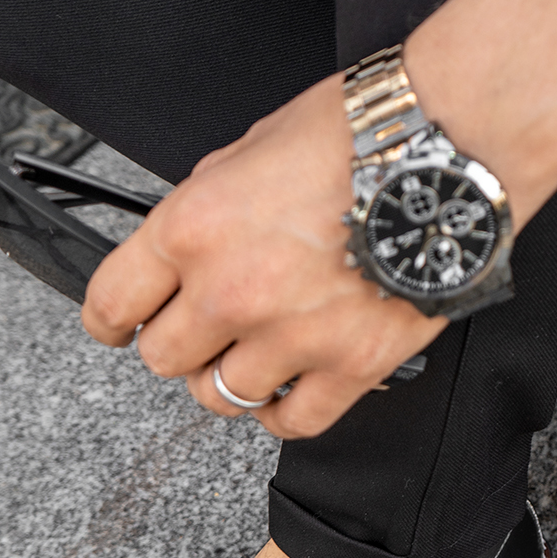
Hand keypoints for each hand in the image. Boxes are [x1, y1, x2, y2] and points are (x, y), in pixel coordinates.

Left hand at [80, 73, 447, 438]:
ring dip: (230, 380)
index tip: (121, 327)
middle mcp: (232, 291)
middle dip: (179, 345)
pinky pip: (294, 422)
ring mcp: (292, 335)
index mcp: (194, 228)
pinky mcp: (352, 365)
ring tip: (255, 356)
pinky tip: (290, 389)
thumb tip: (187, 251)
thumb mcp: (249, 150)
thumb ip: (205, 211)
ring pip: (222, 397)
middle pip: (164, 359)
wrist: (445, 150)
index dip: (111, 322)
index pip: (112, 303)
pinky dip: (284, 411)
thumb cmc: (358, 135)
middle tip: (204, 331)